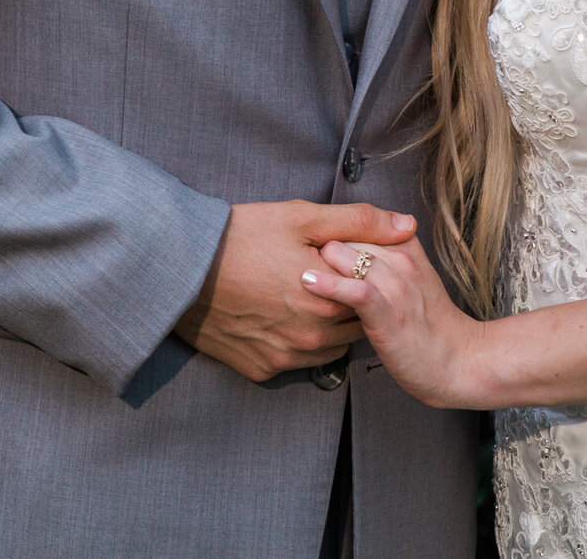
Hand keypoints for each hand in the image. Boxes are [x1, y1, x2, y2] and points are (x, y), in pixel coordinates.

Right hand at [176, 200, 416, 382]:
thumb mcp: (302, 216)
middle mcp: (311, 337)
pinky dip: (295, 342)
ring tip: (302, 295)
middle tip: (323, 277)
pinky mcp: (260, 370)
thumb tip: (408, 225)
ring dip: (325, 326)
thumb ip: (360, 222)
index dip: (362, 277)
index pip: (371, 297)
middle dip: (346, 303)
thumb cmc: (241, 235)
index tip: (347, 262)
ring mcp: (285, 358)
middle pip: (352, 325)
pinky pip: (294, 361)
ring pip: (327, 347)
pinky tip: (277, 315)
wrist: (178, 267)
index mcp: (328, 299)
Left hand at [301, 237, 487, 409]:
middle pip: (346, 236)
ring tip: (286, 266)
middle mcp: (400, 259)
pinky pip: (355, 290)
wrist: (460, 361)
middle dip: (316, 244)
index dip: (327, 233)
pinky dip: (329, 284)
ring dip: (316, 260)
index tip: (301, 243)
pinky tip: (307, 283)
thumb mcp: (411, 279)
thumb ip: (384, 258)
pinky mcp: (388, 311)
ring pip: (348, 256)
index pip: (357, 224)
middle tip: (287, 256)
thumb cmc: (429, 325)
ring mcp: (396, 284)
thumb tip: (345, 247)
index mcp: (404, 247)